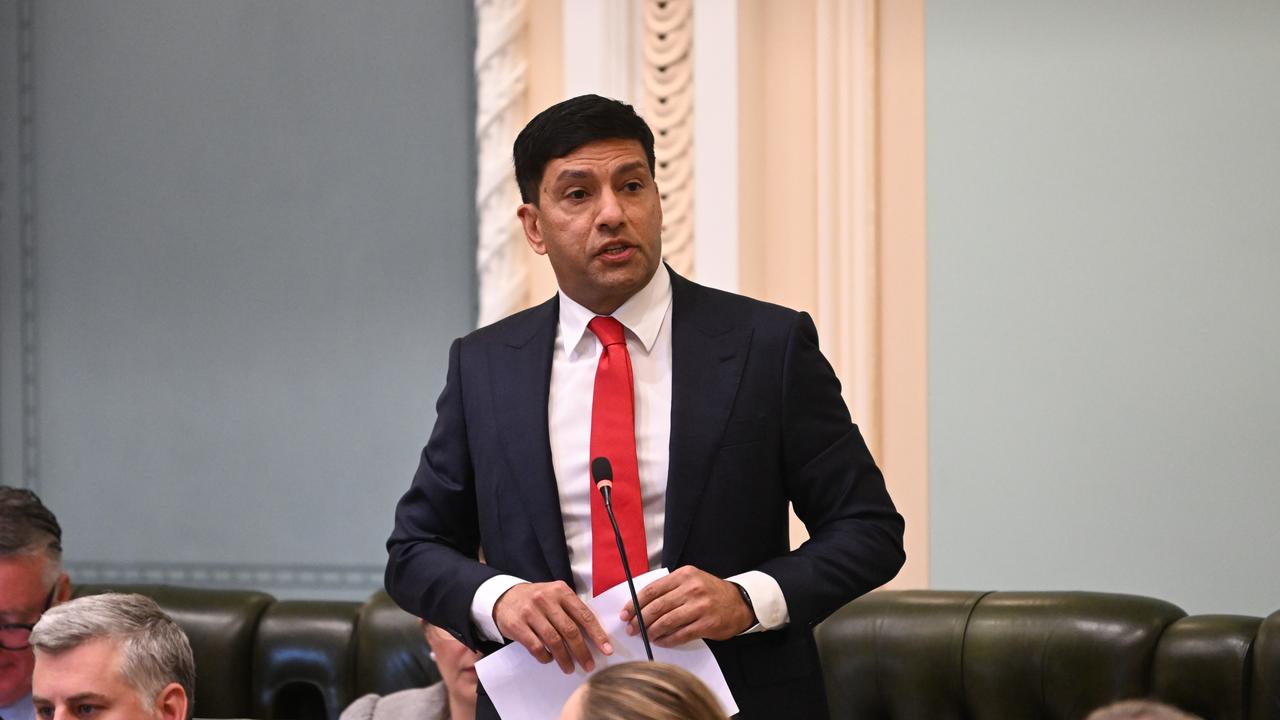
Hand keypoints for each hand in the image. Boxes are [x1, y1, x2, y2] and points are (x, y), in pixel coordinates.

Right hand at [493, 581, 612, 672]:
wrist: (504, 597)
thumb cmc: (537, 600)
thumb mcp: (555, 596)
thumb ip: (571, 610)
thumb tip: (593, 636)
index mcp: (561, 591)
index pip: (584, 614)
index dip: (597, 634)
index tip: (606, 649)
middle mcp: (546, 599)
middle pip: (570, 630)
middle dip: (582, 651)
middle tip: (589, 665)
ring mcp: (530, 612)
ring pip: (553, 640)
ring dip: (564, 658)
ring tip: (570, 668)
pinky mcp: (517, 625)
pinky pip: (535, 647)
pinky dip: (545, 657)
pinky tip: (550, 660)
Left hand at [619, 566, 754, 646]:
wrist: (740, 603)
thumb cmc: (710, 593)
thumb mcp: (691, 581)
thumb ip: (668, 589)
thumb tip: (640, 605)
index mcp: (684, 575)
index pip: (652, 590)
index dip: (635, 604)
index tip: (625, 613)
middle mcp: (692, 589)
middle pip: (656, 607)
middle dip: (639, 620)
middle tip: (631, 629)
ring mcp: (700, 607)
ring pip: (666, 621)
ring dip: (651, 631)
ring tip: (646, 636)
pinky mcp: (706, 624)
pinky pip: (680, 634)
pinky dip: (667, 640)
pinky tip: (661, 641)